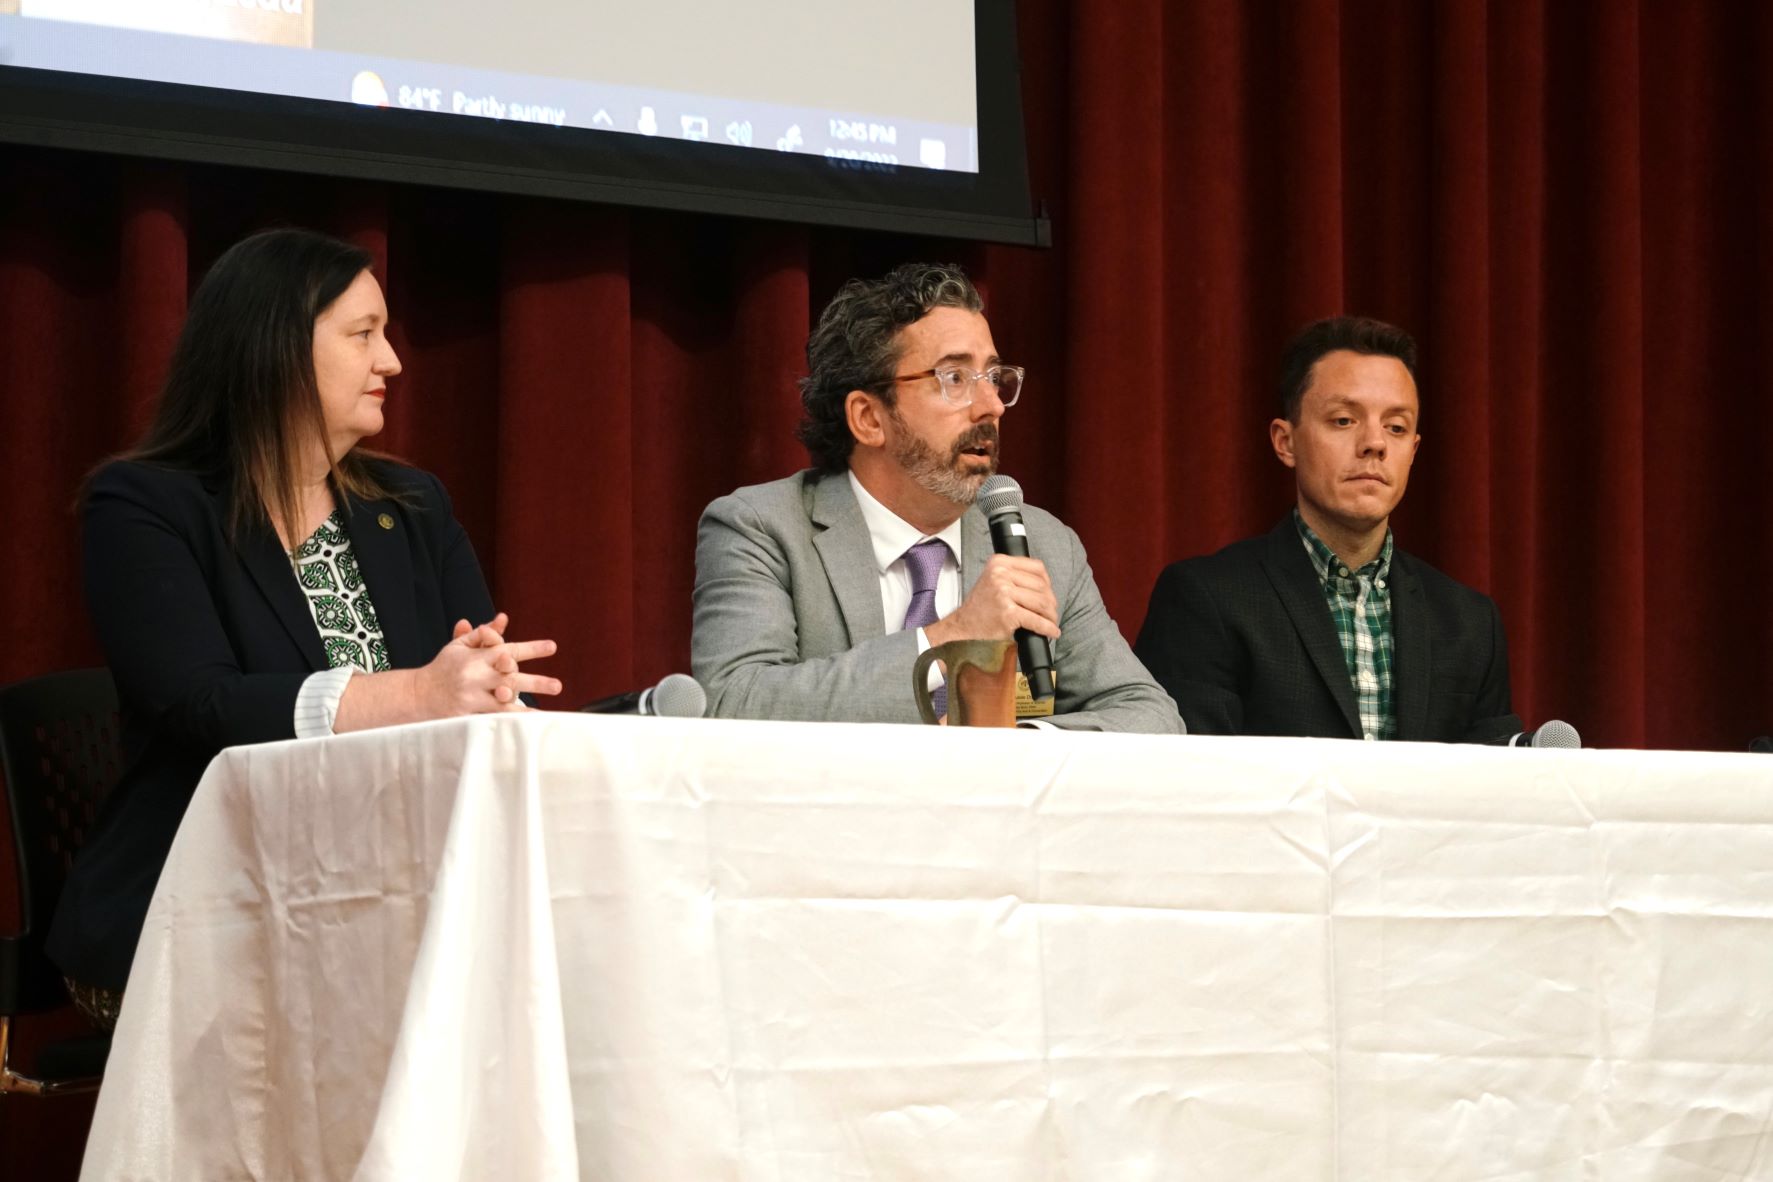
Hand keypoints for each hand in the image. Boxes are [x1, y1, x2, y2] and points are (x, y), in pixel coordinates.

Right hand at [417, 613, 560, 714]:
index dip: (531, 648)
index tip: (552, 647)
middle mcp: (475, 676)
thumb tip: (504, 618)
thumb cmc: (444, 668)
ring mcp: (471, 697)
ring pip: (502, 701)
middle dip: (535, 682)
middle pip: (510, 677)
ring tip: (544, 711)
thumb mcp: (460, 646)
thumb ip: (484, 635)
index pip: (508, 649)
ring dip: (525, 705)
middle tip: (557, 685)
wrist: (418, 694)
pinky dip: (508, 722)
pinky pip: (491, 719)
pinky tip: (525, 727)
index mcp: (476, 656)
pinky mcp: (466, 715)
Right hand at [924, 555, 1059, 647]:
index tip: (1048, 593)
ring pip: (1042, 603)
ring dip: (1051, 615)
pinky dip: (1047, 628)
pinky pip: (1037, 621)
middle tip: (1050, 612)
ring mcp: (1004, 593)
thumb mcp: (994, 580)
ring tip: (1050, 622)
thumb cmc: (980, 607)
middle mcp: (1000, 575)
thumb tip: (1045, 585)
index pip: (1037, 567)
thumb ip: (1014, 575)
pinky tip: (1051, 632)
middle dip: (1051, 602)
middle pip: (1042, 586)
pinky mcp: (1008, 613)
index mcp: (999, 562)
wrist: (963, 626)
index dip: (1047, 582)